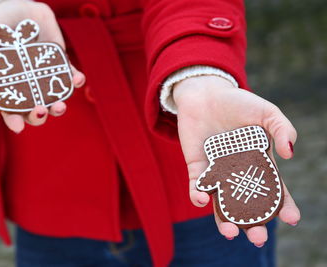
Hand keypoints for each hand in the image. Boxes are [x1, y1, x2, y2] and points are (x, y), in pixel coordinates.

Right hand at [0, 0, 84, 132]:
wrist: (24, 10)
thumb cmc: (2, 24)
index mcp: (9, 85)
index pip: (10, 108)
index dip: (13, 120)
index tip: (18, 127)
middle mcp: (29, 86)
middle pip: (35, 109)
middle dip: (39, 115)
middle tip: (40, 110)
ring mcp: (46, 78)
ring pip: (55, 99)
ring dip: (59, 106)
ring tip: (60, 105)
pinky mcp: (61, 67)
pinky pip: (70, 77)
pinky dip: (76, 80)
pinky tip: (78, 79)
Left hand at [174, 75, 299, 246]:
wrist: (205, 93)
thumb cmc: (238, 102)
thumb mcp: (266, 112)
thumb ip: (282, 130)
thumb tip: (289, 155)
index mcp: (259, 164)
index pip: (273, 191)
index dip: (283, 206)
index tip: (292, 219)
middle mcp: (238, 174)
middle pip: (247, 206)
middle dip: (253, 224)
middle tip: (258, 237)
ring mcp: (217, 173)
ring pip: (221, 204)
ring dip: (224, 220)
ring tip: (230, 232)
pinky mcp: (197, 167)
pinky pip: (197, 186)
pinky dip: (198, 194)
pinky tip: (202, 198)